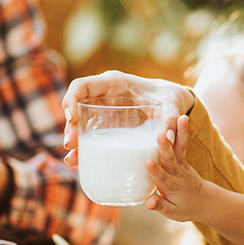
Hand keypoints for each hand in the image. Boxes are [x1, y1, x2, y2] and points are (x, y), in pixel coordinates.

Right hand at [61, 70, 194, 165]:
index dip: (71, 99)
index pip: (83, 85)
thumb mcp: (172, 105)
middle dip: (71, 125)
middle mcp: (105, 94)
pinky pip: (90, 133)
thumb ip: (171, 118)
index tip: (72, 119)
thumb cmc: (170, 98)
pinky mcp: (107, 123)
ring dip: (74, 139)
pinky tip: (79, 161)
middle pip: (77, 105)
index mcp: (115, 83)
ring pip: (80, 122)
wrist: (172, 104)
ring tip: (72, 159)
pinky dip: (84, 147)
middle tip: (71, 144)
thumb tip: (168, 137)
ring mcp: (103, 109)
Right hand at [143, 115, 209, 222]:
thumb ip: (160, 206)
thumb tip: (148, 202)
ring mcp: (181, 164)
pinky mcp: (183, 158)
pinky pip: (182, 144)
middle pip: (170, 159)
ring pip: (179, 147)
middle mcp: (177, 173)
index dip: (154, 170)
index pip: (161, 178)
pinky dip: (182, 131)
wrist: (204, 201)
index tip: (147, 162)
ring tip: (180, 118)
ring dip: (179, 133)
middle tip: (160, 135)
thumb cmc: (184, 208)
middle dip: (164, 147)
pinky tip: (182, 117)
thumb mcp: (172, 212)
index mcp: (171, 187)